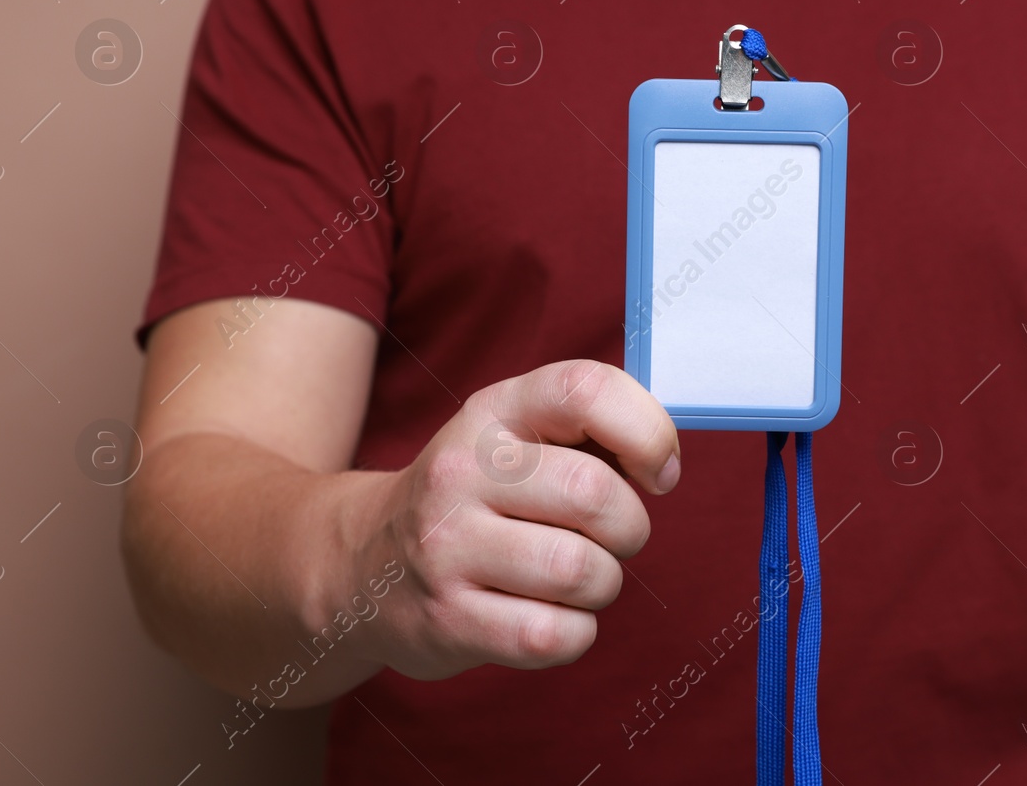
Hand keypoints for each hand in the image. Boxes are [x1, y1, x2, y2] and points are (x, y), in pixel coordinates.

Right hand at [356, 360, 679, 679]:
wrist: (365, 564)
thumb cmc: (479, 497)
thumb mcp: (520, 436)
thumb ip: (594, 431)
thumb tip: (662, 461)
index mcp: (494, 411)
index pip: (585, 391)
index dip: (647, 432)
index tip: (657, 472)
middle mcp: (461, 470)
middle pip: (595, 495)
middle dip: (630, 528)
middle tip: (611, 537)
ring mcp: (446, 546)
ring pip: (581, 571)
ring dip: (602, 584)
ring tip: (576, 577)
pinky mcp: (446, 620)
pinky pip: (554, 636)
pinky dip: (575, 633)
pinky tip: (550, 617)